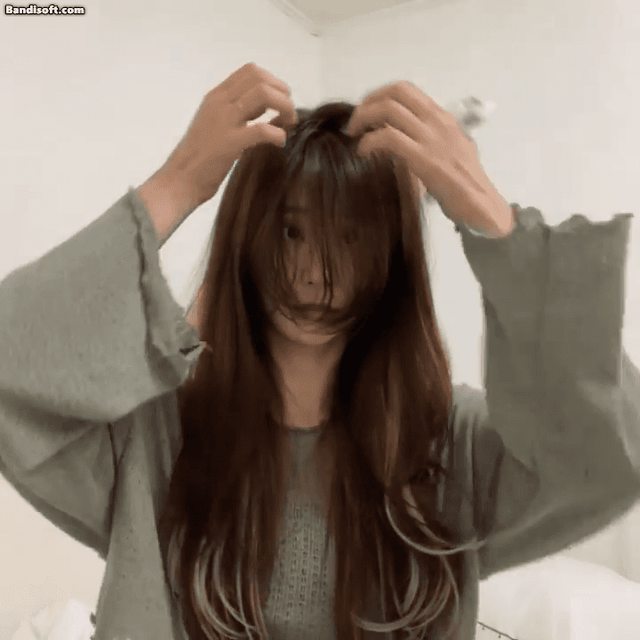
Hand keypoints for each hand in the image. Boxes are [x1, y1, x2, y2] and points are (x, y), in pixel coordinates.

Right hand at [160, 62, 297, 208]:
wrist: (179, 181)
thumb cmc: (199, 160)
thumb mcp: (217, 126)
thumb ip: (238, 115)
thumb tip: (266, 111)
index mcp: (216, 97)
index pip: (250, 71)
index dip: (273, 83)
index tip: (281, 102)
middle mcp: (220, 102)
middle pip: (260, 77)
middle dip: (282, 93)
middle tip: (288, 114)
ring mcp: (224, 121)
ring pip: (264, 94)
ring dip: (284, 107)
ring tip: (288, 125)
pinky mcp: (230, 143)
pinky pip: (263, 129)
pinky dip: (278, 134)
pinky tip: (279, 143)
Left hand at [344, 81, 514, 236]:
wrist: (482, 208)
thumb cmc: (465, 186)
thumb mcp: (451, 153)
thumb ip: (430, 142)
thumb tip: (405, 142)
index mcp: (443, 118)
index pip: (406, 90)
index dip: (379, 96)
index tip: (365, 113)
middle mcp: (437, 121)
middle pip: (395, 92)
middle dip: (367, 103)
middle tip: (354, 124)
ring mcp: (431, 138)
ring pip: (389, 109)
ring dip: (363, 119)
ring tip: (354, 136)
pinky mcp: (423, 158)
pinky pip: (389, 137)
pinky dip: (369, 142)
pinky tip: (363, 153)